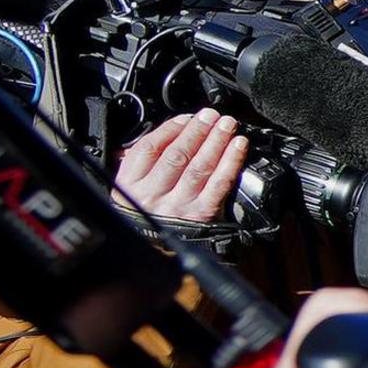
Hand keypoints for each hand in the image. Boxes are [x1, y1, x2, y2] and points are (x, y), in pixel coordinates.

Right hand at [115, 111, 248, 224]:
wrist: (157, 252)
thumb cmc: (145, 215)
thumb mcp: (129, 189)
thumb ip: (141, 161)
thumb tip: (167, 130)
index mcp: (130, 185)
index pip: (150, 148)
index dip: (171, 128)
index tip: (187, 117)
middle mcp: (153, 196)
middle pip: (177, 155)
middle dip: (197, 131)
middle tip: (212, 115)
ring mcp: (179, 206)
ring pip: (199, 166)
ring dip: (216, 141)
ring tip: (226, 125)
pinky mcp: (202, 215)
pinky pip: (219, 184)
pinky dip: (230, 162)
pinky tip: (238, 147)